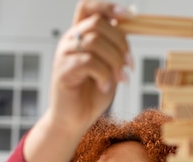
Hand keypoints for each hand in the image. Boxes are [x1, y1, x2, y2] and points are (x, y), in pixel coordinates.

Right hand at [47, 0, 133, 132]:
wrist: (75, 119)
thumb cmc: (92, 93)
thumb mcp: (110, 66)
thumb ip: (115, 47)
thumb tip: (128, 26)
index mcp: (80, 35)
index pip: (88, 7)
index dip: (107, 6)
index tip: (128, 15)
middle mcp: (70, 40)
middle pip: (97, 23)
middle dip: (120, 43)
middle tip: (129, 65)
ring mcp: (64, 55)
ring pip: (94, 42)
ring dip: (114, 61)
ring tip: (120, 78)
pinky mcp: (63, 71)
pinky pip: (89, 62)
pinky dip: (104, 75)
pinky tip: (105, 87)